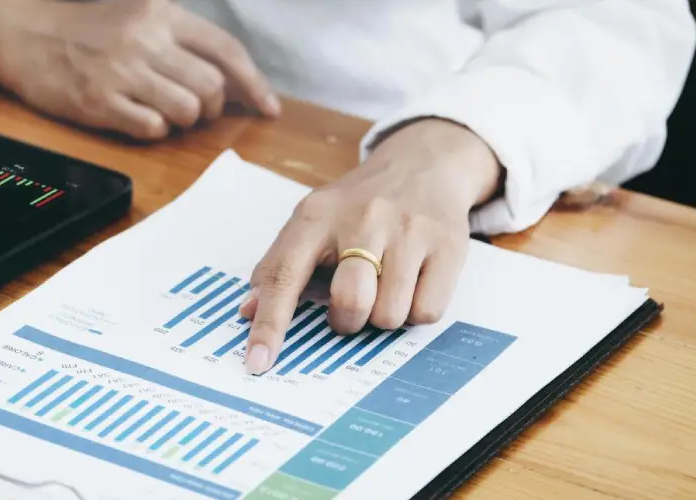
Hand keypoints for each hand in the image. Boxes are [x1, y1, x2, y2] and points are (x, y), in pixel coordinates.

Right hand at [0, 0, 279, 138]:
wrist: (19, 31)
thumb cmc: (83, 26)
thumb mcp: (135, 11)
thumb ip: (179, 37)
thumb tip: (226, 77)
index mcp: (160, 13)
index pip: (225, 50)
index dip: (254, 83)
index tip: (268, 107)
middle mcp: (145, 40)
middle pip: (210, 88)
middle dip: (213, 108)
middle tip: (197, 110)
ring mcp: (121, 73)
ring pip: (186, 112)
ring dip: (185, 121)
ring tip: (165, 112)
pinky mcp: (98, 102)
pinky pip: (151, 129)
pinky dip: (154, 131)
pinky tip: (139, 118)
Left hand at [238, 119, 501, 373]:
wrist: (423, 164)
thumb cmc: (358, 205)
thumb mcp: (313, 220)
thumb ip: (280, 265)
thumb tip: (247, 311)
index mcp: (317, 215)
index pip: (285, 275)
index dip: (270, 323)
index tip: (257, 362)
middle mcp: (363, 218)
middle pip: (350, 302)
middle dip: (347, 320)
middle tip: (351, 304)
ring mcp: (409, 231)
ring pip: (390, 314)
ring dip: (383, 316)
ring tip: (385, 287)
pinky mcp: (447, 245)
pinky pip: (426, 311)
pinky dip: (415, 311)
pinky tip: (413, 283)